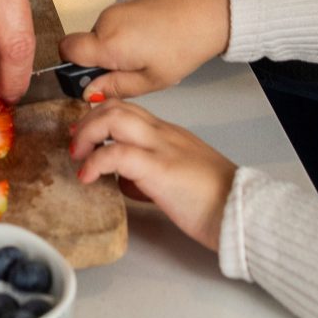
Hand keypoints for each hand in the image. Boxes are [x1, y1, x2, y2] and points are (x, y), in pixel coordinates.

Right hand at [57, 0, 230, 98]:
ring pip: (105, 33)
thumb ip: (116, 87)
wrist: (212, 7)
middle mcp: (107, 20)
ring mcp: (119, 6)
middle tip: (133, 72)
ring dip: (119, 48)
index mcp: (108, 42)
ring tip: (152, 54)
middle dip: (103, 61)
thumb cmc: (186, 43)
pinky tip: (157, 39)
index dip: (72, 67)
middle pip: (88, 44)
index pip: (66, 50)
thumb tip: (90, 93)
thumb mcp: (152, 79)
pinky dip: (131, 33)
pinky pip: (120, 21)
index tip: (91, 79)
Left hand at [71, 102, 236, 250]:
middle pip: (117, 106)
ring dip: (87, 134)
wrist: (240, 211)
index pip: (128, 110)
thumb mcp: (178, 179)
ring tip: (78, 157)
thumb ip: (150, 174)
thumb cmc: (215, 201)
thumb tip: (126, 182)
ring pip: (114, 118)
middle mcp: (163, 134)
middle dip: (87, 122)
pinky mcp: (158, 169)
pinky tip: (87, 177)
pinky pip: (116, 153)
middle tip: (76, 145)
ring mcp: (161, 148)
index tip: (85, 136)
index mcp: (169, 135)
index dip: (100, 118)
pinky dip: (94, 162)